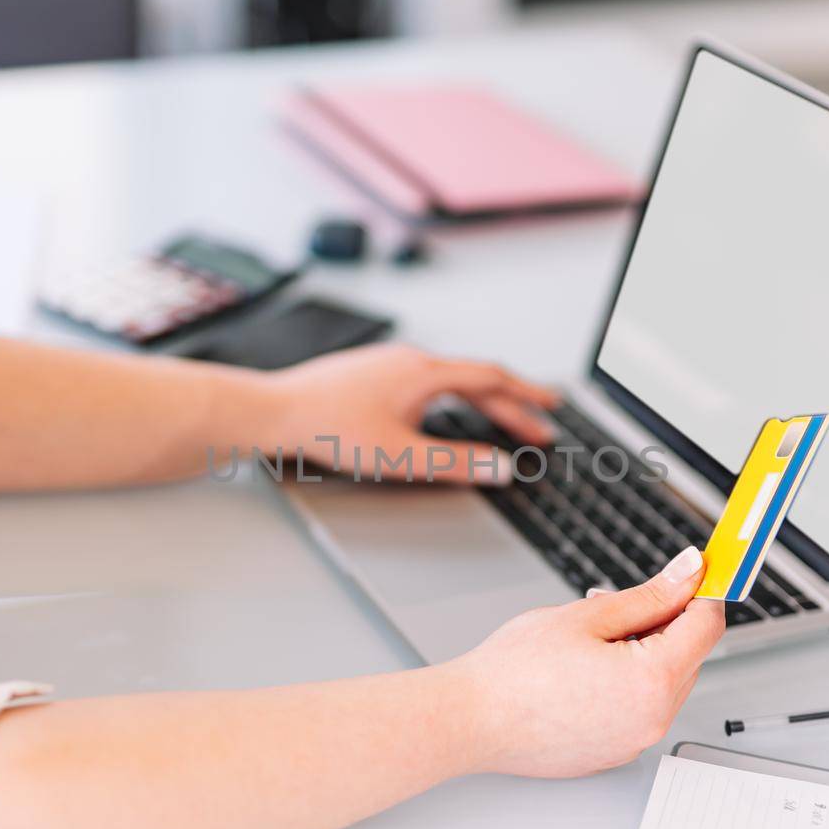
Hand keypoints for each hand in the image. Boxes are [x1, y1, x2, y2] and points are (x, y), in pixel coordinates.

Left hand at [264, 343, 557, 483]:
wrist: (275, 411)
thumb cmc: (328, 428)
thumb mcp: (401, 455)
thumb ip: (456, 463)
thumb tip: (501, 468)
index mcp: (426, 372)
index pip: (493, 379)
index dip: (528, 394)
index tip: (554, 405)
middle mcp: (411, 360)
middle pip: (475, 381)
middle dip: (511, 406)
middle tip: (538, 428)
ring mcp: (390, 364)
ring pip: (450, 380)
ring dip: (481, 402)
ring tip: (500, 421)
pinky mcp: (372, 373)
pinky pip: (427, 381)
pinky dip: (452, 399)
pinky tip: (442, 414)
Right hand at [448, 546, 726, 777]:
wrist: (470, 720)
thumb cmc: (514, 672)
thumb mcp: (587, 615)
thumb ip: (649, 595)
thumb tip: (689, 573)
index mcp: (653, 681)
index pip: (706, 626)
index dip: (701, 591)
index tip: (695, 573)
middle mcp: (653, 720)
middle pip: (686, 655)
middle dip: (661, 622)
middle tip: (612, 604)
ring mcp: (633, 742)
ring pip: (661, 683)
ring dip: (641, 654)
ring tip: (586, 641)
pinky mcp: (613, 753)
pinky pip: (637, 709)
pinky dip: (623, 685)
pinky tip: (580, 673)